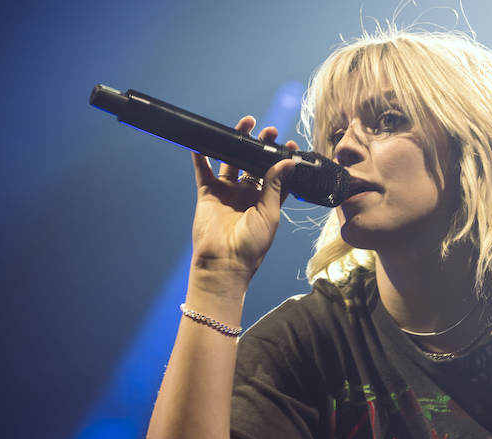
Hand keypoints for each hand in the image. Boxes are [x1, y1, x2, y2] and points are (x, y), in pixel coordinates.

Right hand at [189, 116, 299, 290]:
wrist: (224, 263)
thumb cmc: (252, 245)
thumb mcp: (269, 214)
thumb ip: (275, 186)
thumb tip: (287, 161)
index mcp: (267, 201)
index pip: (277, 175)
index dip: (283, 159)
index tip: (290, 144)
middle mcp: (248, 194)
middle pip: (255, 163)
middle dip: (262, 146)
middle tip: (270, 131)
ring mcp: (227, 192)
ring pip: (232, 161)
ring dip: (237, 143)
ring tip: (246, 123)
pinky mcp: (208, 193)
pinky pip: (203, 171)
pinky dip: (201, 156)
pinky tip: (202, 141)